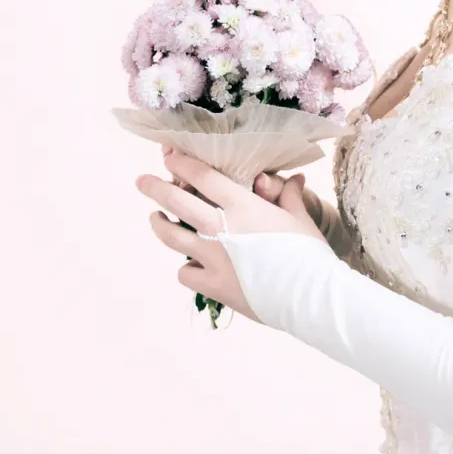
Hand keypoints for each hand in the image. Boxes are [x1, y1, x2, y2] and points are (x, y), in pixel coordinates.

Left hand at [135, 147, 330, 320]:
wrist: (309, 298)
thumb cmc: (309, 254)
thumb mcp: (301, 220)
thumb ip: (290, 196)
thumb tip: (295, 178)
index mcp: (242, 207)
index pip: (202, 176)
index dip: (182, 163)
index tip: (169, 156)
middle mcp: (220, 228)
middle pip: (175, 201)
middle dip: (153, 188)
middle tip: (141, 181)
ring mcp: (213, 258)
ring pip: (170, 236)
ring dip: (159, 224)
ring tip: (155, 219)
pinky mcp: (213, 285)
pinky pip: (185, 273)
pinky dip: (187, 267)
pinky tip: (191, 265)